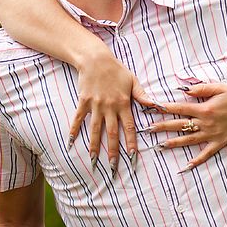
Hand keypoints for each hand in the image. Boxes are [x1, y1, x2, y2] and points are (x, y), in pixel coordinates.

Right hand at [71, 53, 155, 172]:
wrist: (96, 59)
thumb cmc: (117, 70)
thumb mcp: (133, 81)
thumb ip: (142, 96)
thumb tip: (156, 105)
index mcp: (123, 103)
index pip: (128, 127)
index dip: (130, 142)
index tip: (132, 156)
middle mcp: (109, 107)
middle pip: (111, 133)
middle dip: (113, 151)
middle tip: (113, 167)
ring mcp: (95, 105)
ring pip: (95, 129)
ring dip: (94, 146)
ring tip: (94, 161)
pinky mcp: (83, 102)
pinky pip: (78, 119)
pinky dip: (74, 131)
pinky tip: (70, 143)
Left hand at [147, 83, 226, 169]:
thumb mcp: (219, 87)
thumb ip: (201, 89)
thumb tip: (183, 90)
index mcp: (204, 108)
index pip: (179, 108)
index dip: (164, 108)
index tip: (151, 108)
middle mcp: (206, 123)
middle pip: (180, 125)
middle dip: (163, 127)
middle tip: (148, 130)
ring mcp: (212, 134)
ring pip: (189, 140)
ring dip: (174, 143)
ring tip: (160, 145)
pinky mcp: (220, 142)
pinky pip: (206, 153)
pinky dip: (196, 160)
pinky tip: (186, 166)